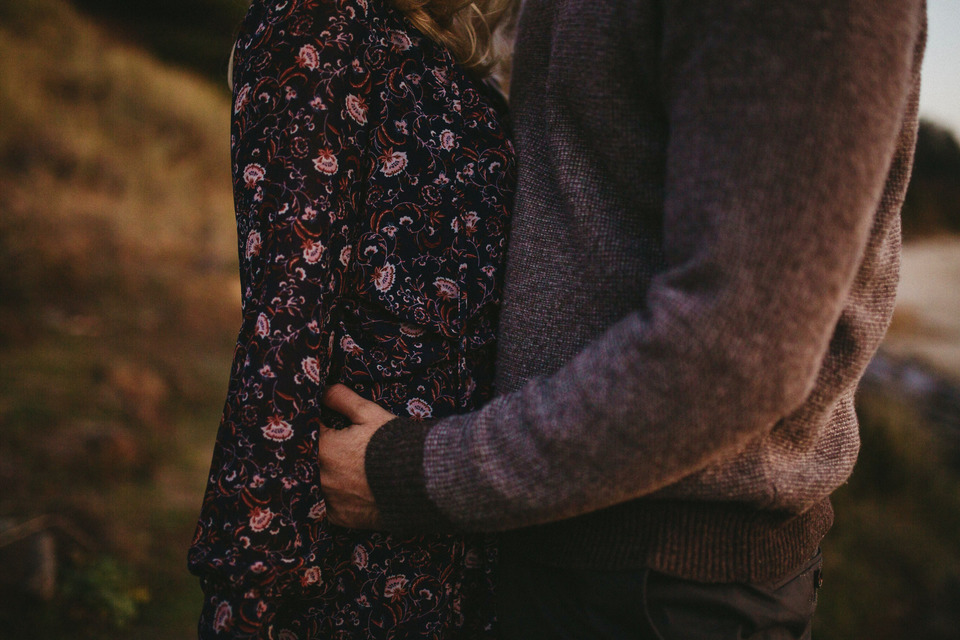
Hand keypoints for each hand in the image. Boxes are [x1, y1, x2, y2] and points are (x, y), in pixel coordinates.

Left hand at [317, 384, 395, 528]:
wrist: (419, 481)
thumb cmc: (393, 444)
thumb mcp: (370, 414)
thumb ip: (342, 399)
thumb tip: (325, 389)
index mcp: (324, 449)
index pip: (307, 433)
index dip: (314, 427)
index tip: (321, 425)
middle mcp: (320, 476)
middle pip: (306, 462)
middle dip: (315, 453)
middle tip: (331, 449)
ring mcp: (328, 500)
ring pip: (314, 485)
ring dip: (320, 477)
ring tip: (338, 470)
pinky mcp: (339, 517)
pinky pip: (325, 507)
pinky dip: (331, 499)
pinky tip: (342, 491)